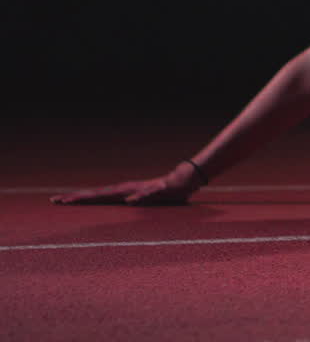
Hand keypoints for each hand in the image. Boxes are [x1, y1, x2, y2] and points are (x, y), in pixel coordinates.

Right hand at [50, 162, 201, 204]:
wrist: (181, 181)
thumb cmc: (171, 188)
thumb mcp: (159, 193)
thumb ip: (146, 196)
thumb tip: (130, 201)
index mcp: (126, 191)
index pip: (99, 195)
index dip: (82, 199)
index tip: (66, 201)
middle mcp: (123, 190)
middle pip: (94, 194)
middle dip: (74, 198)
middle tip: (55, 201)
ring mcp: (126, 191)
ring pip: (99, 195)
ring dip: (83, 198)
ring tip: (67, 200)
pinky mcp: (130, 194)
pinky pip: (109, 197)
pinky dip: (96, 199)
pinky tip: (88, 201)